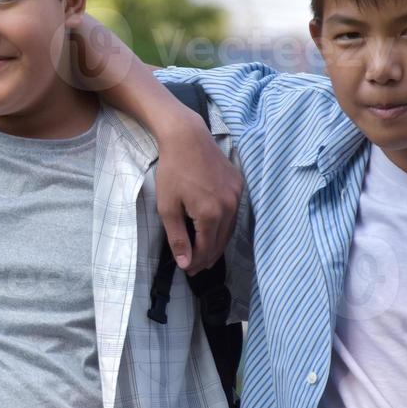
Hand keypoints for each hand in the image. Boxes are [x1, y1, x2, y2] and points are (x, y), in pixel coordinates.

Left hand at [151, 110, 243, 272]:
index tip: (186, 270)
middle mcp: (230, 207)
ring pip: (229, 229)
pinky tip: (213, 230)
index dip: (196, 262)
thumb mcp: (168, 207)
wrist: (187, 137)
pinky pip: (233, 213)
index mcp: (211, 214)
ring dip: (216, 243)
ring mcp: (237, 195)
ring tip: (204, 254)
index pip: (206, 249)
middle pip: (220, 242)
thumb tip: (186, 263)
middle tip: (194, 267)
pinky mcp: (239, 185)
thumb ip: (178, 238)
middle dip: (206, 257)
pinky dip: (223, 225)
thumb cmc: (173, 170)